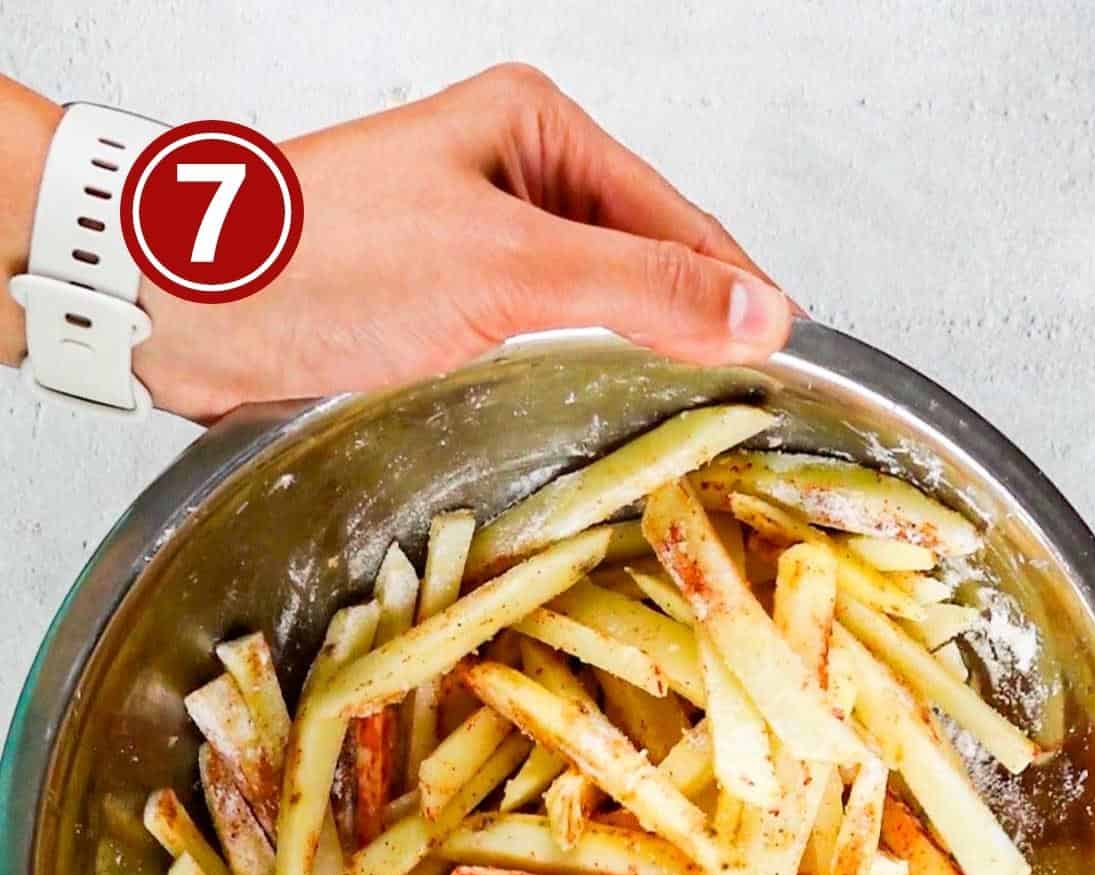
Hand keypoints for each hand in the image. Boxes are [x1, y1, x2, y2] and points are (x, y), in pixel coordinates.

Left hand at [134, 63, 794, 419]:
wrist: (191, 305)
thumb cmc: (327, 261)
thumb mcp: (507, 268)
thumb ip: (641, 287)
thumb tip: (760, 309)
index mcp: (536, 127)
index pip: (675, 215)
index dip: (734, 288)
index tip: (787, 356)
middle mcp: (513, 174)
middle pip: (643, 257)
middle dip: (688, 323)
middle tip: (742, 402)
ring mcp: (479, 241)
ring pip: (594, 303)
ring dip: (634, 353)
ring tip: (685, 412)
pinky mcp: (444, 304)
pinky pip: (541, 338)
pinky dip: (576, 372)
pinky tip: (595, 408)